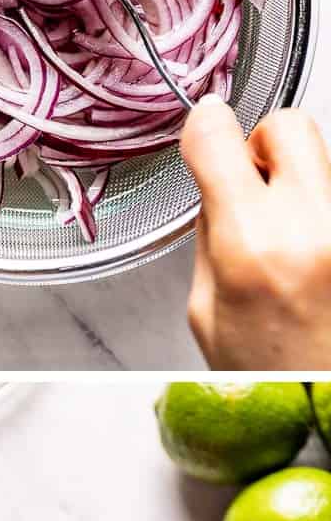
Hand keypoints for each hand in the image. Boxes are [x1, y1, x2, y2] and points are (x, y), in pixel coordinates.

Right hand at [182, 97, 330, 367]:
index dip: (203, 128)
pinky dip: (315, 213)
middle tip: (252, 187)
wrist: (327, 395)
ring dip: (295, 184)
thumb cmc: (271, 375)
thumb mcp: (205, 309)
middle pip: (288, 125)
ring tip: (285, 237)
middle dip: (262, 145)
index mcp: (251, 247)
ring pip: (322, 158)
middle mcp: (312, 227)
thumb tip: (217, 184)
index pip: (218, 137)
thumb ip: (211, 236)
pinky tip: (307, 254)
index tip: (202, 135)